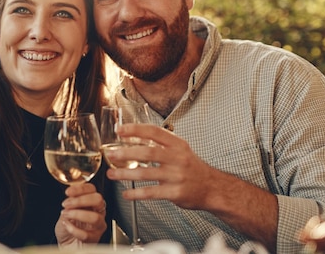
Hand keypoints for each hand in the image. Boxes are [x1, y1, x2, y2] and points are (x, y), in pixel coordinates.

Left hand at [55, 182, 106, 246]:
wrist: (66, 243)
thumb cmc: (67, 226)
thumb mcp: (65, 210)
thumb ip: (70, 202)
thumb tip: (71, 197)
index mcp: (91, 201)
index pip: (91, 189)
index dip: (80, 188)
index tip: (68, 192)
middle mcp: (98, 211)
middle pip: (98, 200)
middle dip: (80, 200)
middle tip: (67, 204)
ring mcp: (98, 225)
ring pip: (95, 217)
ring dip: (77, 214)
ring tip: (66, 215)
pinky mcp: (95, 237)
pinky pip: (87, 234)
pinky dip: (74, 229)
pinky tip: (67, 226)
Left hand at [105, 123, 278, 250]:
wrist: (213, 188)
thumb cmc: (193, 168)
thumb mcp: (180, 150)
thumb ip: (159, 143)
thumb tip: (134, 136)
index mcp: (177, 144)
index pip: (154, 132)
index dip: (135, 130)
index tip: (119, 130)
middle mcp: (177, 158)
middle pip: (148, 152)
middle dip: (127, 153)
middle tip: (111, 153)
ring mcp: (177, 176)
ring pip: (147, 174)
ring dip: (126, 174)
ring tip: (112, 174)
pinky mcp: (175, 192)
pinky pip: (152, 193)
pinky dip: (136, 193)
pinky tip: (126, 194)